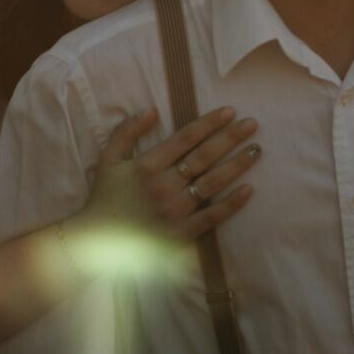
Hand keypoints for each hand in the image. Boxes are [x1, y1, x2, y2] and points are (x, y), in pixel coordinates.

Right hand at [83, 105, 258, 241]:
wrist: (97, 243)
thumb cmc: (106, 197)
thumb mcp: (108, 158)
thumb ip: (127, 131)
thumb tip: (152, 109)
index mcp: (148, 165)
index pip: (186, 137)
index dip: (210, 123)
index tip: (230, 111)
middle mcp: (164, 186)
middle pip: (205, 156)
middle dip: (231, 138)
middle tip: (252, 124)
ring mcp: (175, 211)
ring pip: (212, 183)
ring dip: (237, 165)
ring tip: (256, 150)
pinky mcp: (181, 234)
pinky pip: (211, 217)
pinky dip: (232, 204)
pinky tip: (249, 190)